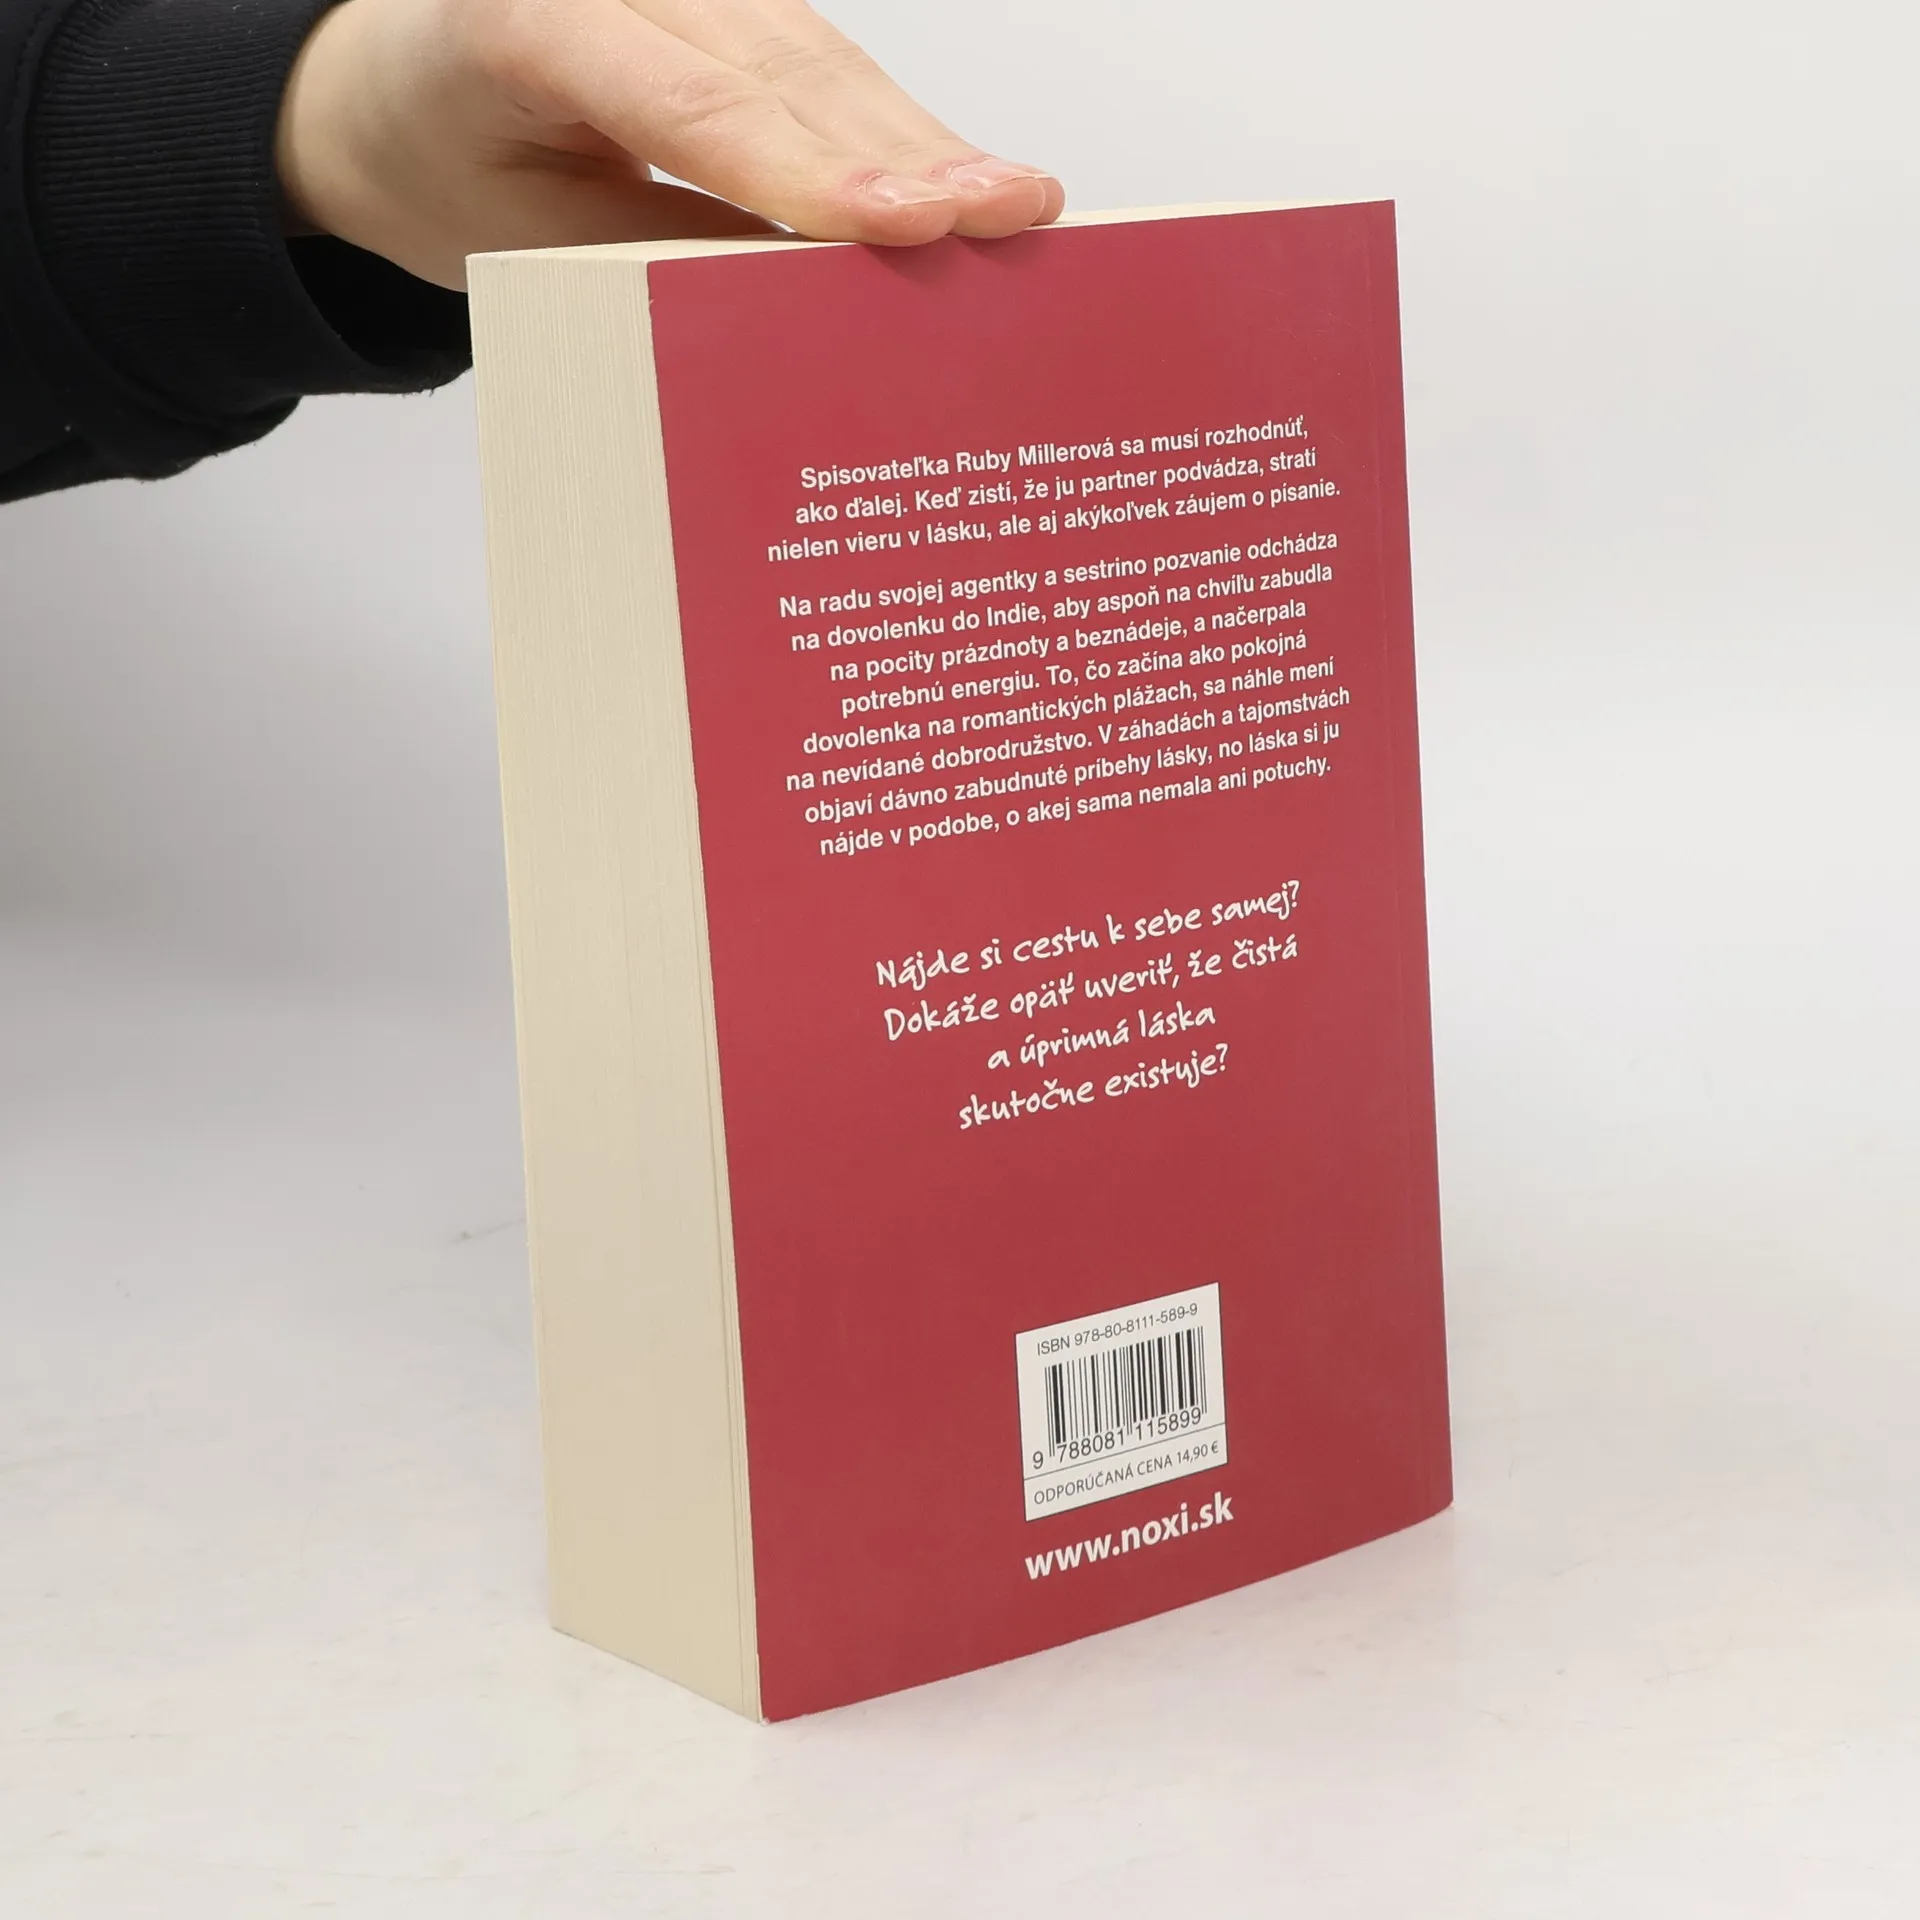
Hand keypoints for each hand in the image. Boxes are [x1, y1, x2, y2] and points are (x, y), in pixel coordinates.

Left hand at [275, 0, 1063, 287]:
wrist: (405, 94)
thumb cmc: (461, 170)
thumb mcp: (536, 240)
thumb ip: (664, 255)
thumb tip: (807, 303)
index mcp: (525, 23)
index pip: (690, 102)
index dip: (805, 169)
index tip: (901, 223)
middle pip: (784, 71)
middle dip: (904, 154)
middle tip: (1006, 219)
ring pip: (824, 61)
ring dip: (925, 145)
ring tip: (1015, 209)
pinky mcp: (732, 6)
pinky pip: (826, 67)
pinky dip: (899, 134)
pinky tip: (968, 183)